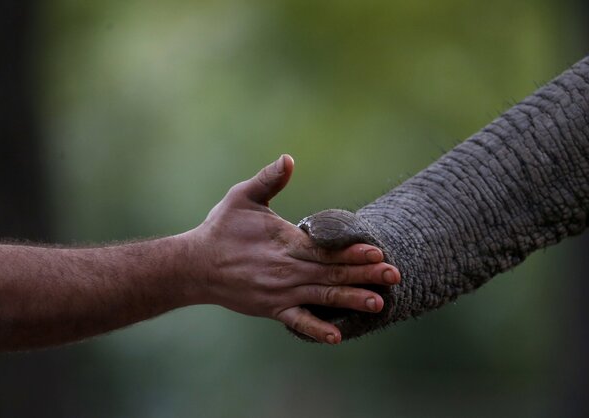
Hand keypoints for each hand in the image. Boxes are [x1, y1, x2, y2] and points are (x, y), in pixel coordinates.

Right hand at [184, 155, 399, 343]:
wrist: (194, 266)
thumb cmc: (221, 228)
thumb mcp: (243, 197)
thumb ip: (269, 179)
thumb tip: (289, 159)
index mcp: (285, 243)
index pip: (326, 249)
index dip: (352, 252)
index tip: (377, 252)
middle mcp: (287, 270)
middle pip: (332, 274)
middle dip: (365, 275)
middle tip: (394, 275)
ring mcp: (280, 293)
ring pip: (323, 297)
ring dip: (352, 300)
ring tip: (379, 303)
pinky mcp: (272, 309)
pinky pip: (298, 322)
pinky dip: (317, 330)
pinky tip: (337, 337)